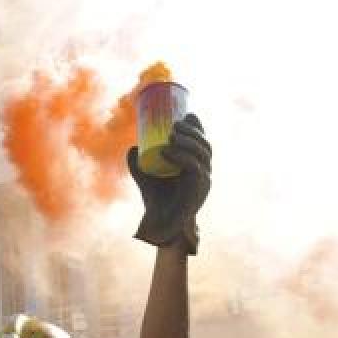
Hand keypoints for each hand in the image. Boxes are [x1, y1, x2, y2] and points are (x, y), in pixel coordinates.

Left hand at [128, 114, 212, 254]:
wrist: (160, 223)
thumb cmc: (157, 200)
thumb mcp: (146, 177)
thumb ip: (138, 164)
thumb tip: (132, 147)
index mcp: (196, 164)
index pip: (201, 141)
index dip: (198, 126)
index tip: (187, 114)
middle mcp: (204, 170)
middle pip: (204, 144)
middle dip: (192, 130)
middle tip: (175, 124)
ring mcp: (205, 180)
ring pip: (202, 154)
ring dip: (187, 140)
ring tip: (171, 133)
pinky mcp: (200, 189)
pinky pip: (194, 168)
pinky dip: (181, 157)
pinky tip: (168, 150)